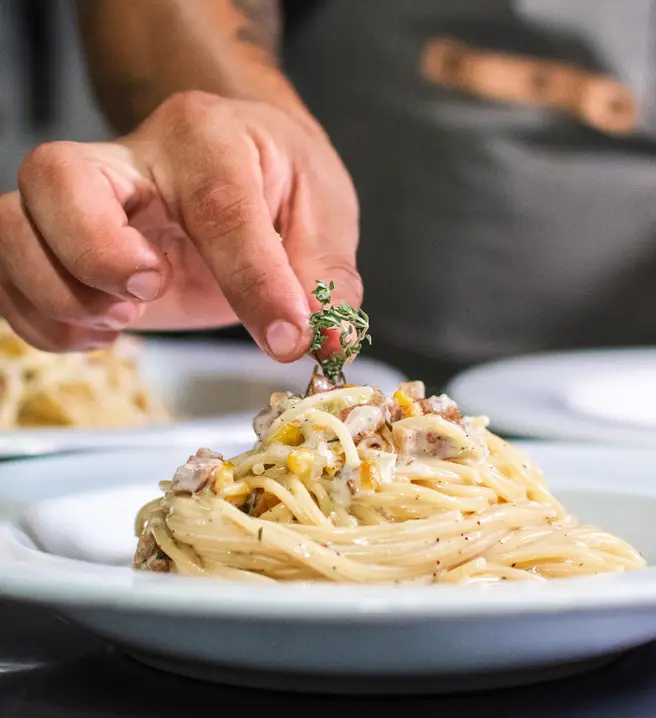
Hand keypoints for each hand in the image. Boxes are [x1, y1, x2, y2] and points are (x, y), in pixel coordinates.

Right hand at [0, 92, 360, 360]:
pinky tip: (100, 332)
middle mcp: (133, 159)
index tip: (287, 338)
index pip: (219, 206)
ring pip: (13, 226)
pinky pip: (9, 273)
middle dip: (95, 253)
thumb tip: (321, 341)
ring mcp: (89, 201)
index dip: (254, 281)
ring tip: (121, 321)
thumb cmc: (280, 179)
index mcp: (210, 138)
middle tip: (147, 292)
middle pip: (59, 178)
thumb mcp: (324, 211)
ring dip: (58, 294)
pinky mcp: (67, 243)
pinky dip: (41, 319)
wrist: (241, 162)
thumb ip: (324, 274)